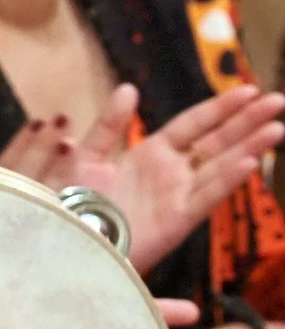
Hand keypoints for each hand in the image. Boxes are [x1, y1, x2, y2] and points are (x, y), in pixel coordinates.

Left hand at [0, 85, 284, 273]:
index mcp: (150, 154)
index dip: (221, 108)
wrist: (65, 241)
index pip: (194, 124)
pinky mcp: (176, 221)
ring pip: (220, 166)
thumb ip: (110, 124)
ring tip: (277, 128)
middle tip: (278, 101)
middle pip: (217, 142)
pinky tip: (249, 162)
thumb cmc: (72, 203)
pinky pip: (205, 197)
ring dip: (249, 147)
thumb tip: (129, 87)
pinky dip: (226, 180)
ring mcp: (176, 196)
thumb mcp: (87, 155)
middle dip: (247, 122)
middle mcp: (170, 173)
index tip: (248, 89)